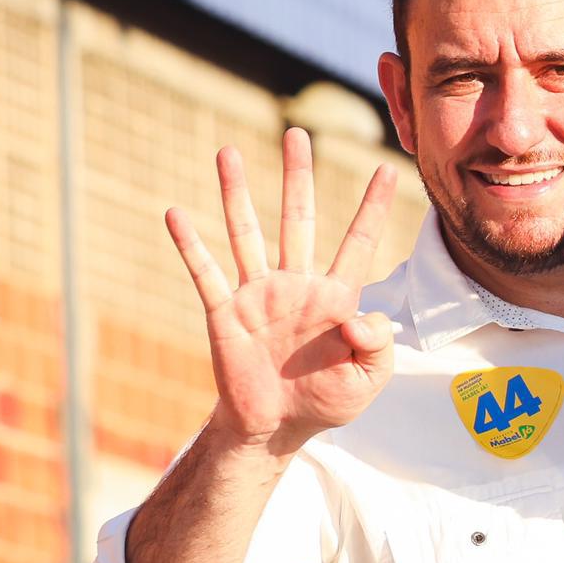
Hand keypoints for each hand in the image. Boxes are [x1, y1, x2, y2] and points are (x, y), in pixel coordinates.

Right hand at [169, 129, 398, 457]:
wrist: (276, 428)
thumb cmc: (327, 401)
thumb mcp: (369, 379)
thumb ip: (377, 346)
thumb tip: (361, 317)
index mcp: (336, 297)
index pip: (358, 243)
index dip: (372, 208)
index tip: (388, 168)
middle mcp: (296, 284)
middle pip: (297, 218)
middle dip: (297, 176)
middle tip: (297, 133)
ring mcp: (258, 295)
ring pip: (246, 233)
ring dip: (236, 193)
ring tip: (227, 152)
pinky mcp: (225, 313)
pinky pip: (206, 273)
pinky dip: (190, 245)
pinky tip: (175, 214)